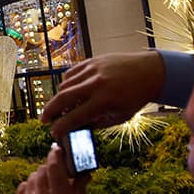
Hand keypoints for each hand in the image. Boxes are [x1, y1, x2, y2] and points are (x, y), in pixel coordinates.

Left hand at [16, 145, 91, 193]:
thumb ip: (80, 187)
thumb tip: (85, 172)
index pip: (55, 165)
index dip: (56, 154)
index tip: (58, 149)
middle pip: (43, 169)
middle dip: (51, 167)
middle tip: (57, 171)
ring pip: (32, 177)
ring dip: (41, 177)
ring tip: (49, 185)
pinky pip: (23, 186)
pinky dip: (30, 185)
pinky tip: (37, 192)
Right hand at [41, 51, 164, 139]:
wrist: (150, 71)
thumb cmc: (136, 96)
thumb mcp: (121, 116)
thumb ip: (98, 123)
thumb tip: (78, 127)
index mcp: (105, 101)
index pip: (75, 117)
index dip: (61, 127)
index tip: (54, 133)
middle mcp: (97, 84)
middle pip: (63, 98)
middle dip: (49, 111)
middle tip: (44, 120)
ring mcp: (93, 70)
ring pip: (64, 85)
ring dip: (59, 98)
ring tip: (60, 107)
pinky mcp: (92, 61)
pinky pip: (70, 74)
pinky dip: (67, 84)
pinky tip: (71, 91)